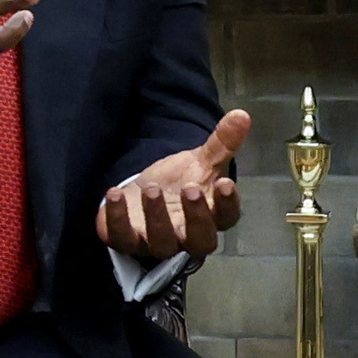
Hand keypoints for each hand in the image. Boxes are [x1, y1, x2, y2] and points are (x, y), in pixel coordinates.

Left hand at [96, 110, 254, 265]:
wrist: (143, 195)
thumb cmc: (179, 183)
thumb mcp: (201, 161)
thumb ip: (222, 143)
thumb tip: (241, 114)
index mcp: (211, 217)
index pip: (227, 218)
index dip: (228, 204)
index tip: (225, 183)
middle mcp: (187, 238)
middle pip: (200, 240)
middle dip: (196, 217)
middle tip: (190, 189)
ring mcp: (156, 243)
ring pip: (161, 243)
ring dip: (156, 217)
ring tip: (151, 187)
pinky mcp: (126, 241)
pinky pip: (121, 238)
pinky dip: (117, 218)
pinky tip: (115, 194)